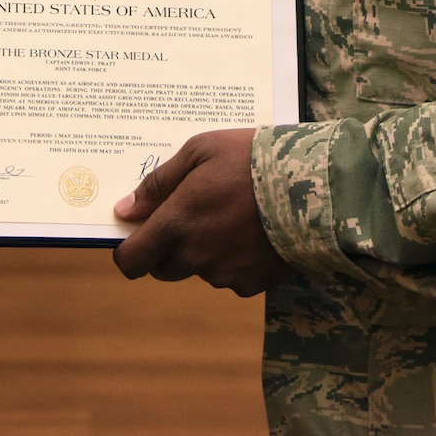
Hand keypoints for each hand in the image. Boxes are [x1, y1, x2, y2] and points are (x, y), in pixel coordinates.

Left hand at [111, 129, 289, 296]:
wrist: (310, 183)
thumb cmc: (249, 158)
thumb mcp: (199, 152)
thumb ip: (157, 184)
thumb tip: (124, 210)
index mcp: (176, 225)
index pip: (132, 262)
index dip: (129, 254)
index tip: (136, 237)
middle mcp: (195, 257)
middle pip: (164, 268)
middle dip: (168, 248)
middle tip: (191, 215)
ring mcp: (225, 274)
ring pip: (200, 271)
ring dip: (204, 252)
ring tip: (231, 217)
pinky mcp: (254, 284)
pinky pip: (233, 277)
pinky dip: (235, 260)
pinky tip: (253, 233)